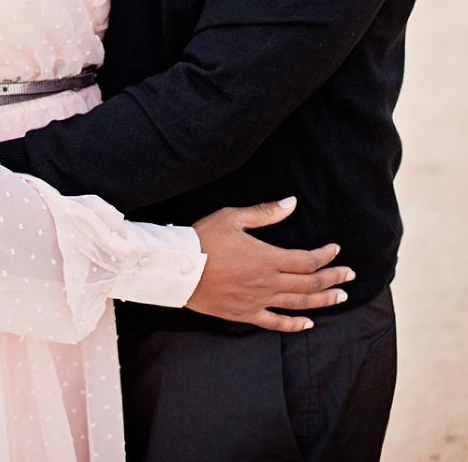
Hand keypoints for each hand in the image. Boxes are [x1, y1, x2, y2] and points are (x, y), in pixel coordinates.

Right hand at [186, 196, 354, 332]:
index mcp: (267, 257)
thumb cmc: (203, 237)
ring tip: (341, 298)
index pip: (307, 260)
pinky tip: (308, 324)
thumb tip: (292, 203)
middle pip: (309, 284)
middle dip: (333, 278)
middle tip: (350, 275)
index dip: (325, 256)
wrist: (178, 268)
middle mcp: (268, 282)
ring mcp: (258, 301)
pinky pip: (275, 323)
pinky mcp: (245, 314)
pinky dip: (294, 325)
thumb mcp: (233, 217)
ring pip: (299, 304)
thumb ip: (266, 213)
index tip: (336, 250)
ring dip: (323, 301)